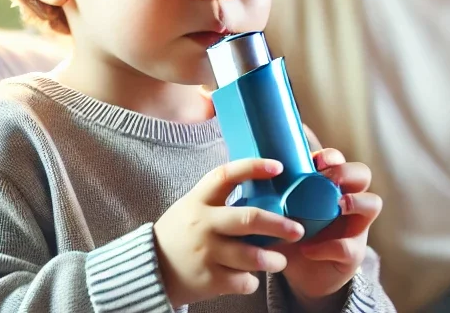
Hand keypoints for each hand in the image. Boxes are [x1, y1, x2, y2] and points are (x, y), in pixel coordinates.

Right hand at [155, 159, 305, 307]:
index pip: (226, 175)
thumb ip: (221, 199)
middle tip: (298, 231)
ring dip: (273, 260)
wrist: (151, 269)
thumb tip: (265, 187)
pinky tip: (250, 278)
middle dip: (280, 225)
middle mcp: (203, 224)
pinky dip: (251, 281)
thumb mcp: (193, 207)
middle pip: (249, 219)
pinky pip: (243, 281)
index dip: (253, 167)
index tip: (278, 167)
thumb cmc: (181, 233)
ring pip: (252, 256)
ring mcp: (206, 253)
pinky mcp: (208, 280)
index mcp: (199, 200)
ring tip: (280, 261)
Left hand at [276, 147, 382, 310]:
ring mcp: (355, 226)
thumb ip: (274, 195)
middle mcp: (348, 200)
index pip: (338, 160)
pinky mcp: (353, 254)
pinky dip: (327, 247)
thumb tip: (251, 173)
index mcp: (328, 186)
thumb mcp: (281, 211)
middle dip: (347, 171)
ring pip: (372, 203)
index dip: (331, 156)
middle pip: (363, 174)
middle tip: (328, 178)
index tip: (315, 159)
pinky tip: (307, 249)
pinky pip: (348, 246)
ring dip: (355, 201)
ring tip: (337, 207)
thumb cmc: (290, 234)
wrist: (299, 275)